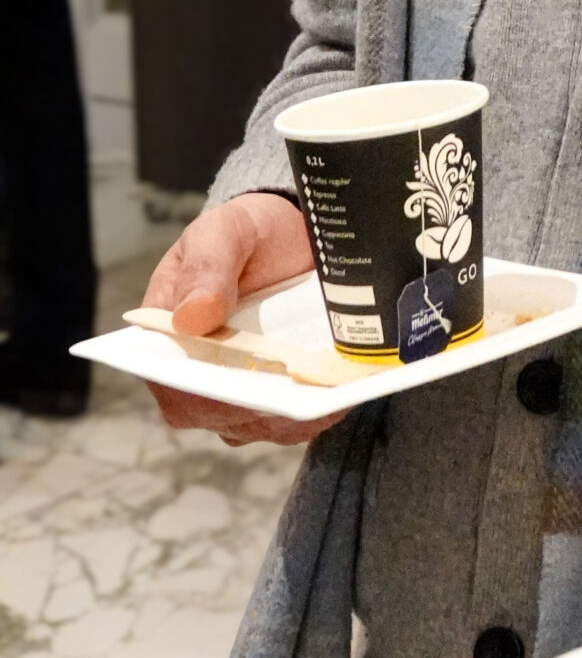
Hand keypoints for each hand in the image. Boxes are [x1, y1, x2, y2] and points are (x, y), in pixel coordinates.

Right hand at [143, 192, 335, 447]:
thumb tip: (189, 318)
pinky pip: (294, 421)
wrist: (289, 237)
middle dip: (263, 408)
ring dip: (297, 413)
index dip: (208, 397)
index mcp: (165, 343)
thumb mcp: (222, 234)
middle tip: (305, 389)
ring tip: (331, 390)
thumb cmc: (243, 235)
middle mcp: (195, 381)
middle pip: (223, 414)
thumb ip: (205, 269)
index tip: (248, 392)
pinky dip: (318, 410)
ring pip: (263, 423)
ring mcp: (236, 397)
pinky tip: (341, 393)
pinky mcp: (274, 401)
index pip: (176, 387)